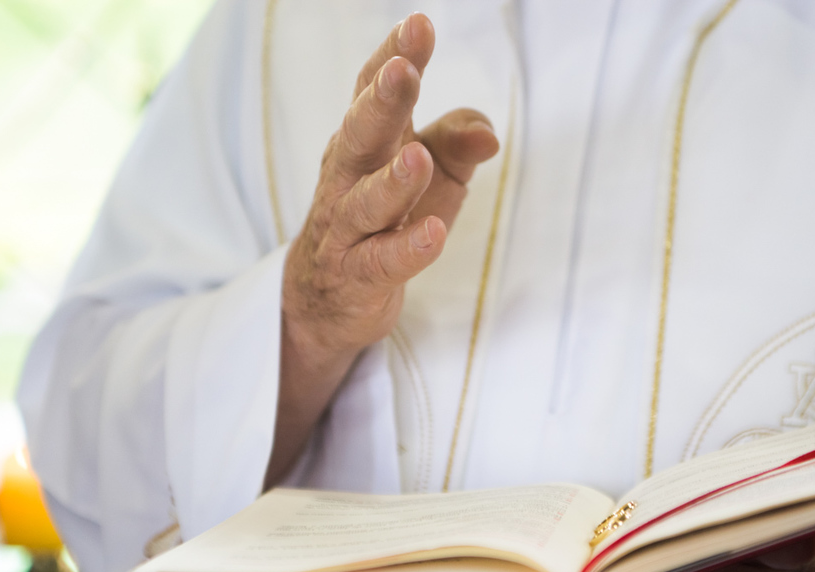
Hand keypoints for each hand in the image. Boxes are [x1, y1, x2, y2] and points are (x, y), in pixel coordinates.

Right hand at [266, 14, 499, 485]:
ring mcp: (348, 229)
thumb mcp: (430, 179)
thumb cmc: (384, 223)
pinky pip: (381, 262)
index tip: (420, 26)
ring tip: (419, 157)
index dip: (396, 57)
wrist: (325, 301)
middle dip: (383, 101)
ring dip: (392, 180)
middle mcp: (349, 177)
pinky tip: (433, 234)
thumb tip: (489, 134)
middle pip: (363, 134)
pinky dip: (406, 249)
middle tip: (403, 70)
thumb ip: (457, 146)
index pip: (373, 91)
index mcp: (367, 142)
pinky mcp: (358, 277)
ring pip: (366, 201)